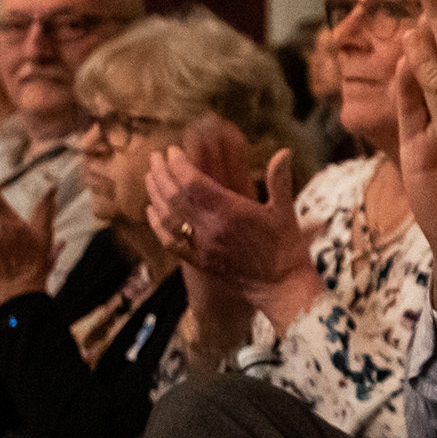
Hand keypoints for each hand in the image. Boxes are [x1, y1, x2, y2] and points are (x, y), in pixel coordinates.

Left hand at [146, 118, 317, 326]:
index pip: (193, 183)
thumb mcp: (285, 210)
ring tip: (150, 176)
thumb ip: (279, 179)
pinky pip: (170, 242)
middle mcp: (211, 229)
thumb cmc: (286, 248)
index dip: (178, 165)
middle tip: (156, 157)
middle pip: (175, 197)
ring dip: (155, 194)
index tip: (172, 150)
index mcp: (231, 212)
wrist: (280, 286)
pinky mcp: (199, 260)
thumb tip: (284, 151)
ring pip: (168, 217)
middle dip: (162, 174)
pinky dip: (157, 224)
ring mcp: (202, 246)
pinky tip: (151, 210)